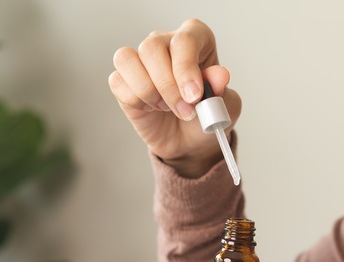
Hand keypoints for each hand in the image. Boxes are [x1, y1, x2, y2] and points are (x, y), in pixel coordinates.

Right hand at [108, 19, 241, 177]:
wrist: (190, 141)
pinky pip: (118, 82)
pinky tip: (151, 108)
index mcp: (195, 40)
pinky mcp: (123, 79)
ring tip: (167, 108)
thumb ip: (222, 90)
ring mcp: (141, 60)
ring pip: (129, 60)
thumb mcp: (225, 106)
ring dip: (149, 92)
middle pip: (152, 47)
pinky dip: (135, 101)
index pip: (184, 39)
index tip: (194, 96)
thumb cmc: (207, 116)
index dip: (186, 67)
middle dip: (168, 86)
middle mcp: (165, 43)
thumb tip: (220, 75)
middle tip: (185, 112)